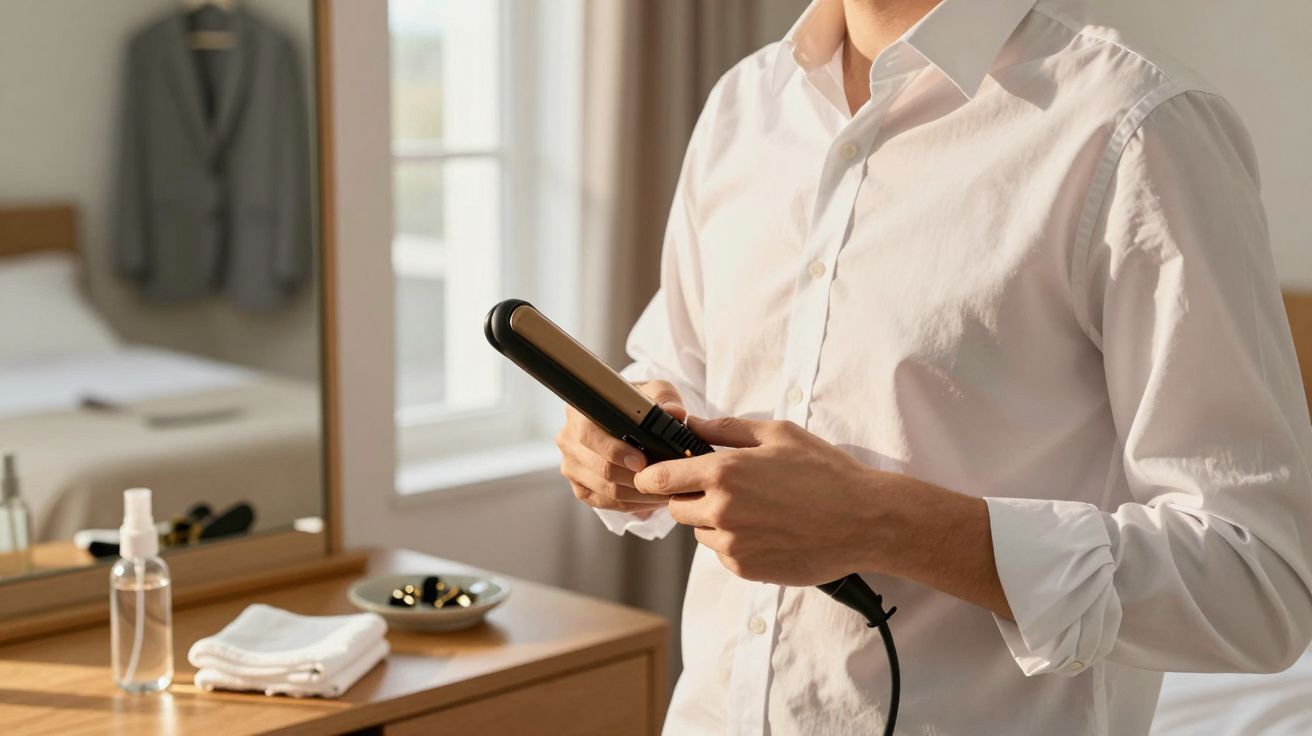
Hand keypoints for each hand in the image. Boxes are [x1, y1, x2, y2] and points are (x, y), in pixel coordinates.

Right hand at [556, 380, 685, 513]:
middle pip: (600, 468)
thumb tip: (673, 412)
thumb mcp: (655, 394)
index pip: (589, 435)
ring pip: (605, 490)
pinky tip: (652, 498)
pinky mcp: (580, 488)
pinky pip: (606, 503)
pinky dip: (632, 504)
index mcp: (580, 412)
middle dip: (635, 478)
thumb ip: (665, 399)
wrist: (630, 424)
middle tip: (663, 482)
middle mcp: (568, 439)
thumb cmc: (641, 406)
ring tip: (666, 492)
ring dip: (639, 494)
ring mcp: (571, 466)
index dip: (615, 451)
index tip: (641, 461)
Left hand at [633, 415, 888, 585]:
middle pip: (676, 507)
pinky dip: (735, 543)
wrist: (864, 521)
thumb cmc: (826, 472)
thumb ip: (728, 429)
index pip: (660, 478)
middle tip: (724, 487)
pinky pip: (723, 554)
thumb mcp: (779, 434)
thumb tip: (693, 424)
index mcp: (725, 472)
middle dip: (689, 496)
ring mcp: (733, 544)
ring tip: (756, 509)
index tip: (651, 474)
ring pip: (700, 532)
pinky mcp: (746, 568)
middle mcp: (722, 510)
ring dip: (713, 521)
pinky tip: (768, 529)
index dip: (650, 475)